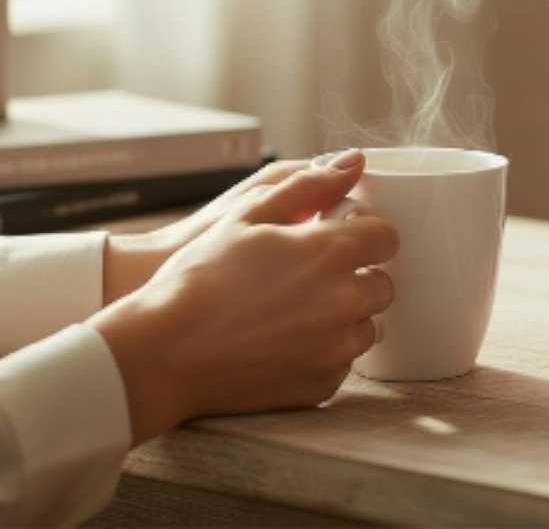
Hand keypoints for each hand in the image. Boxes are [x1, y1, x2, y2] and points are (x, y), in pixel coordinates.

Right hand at [89, 150, 398, 443]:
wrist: (163, 352)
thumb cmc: (199, 278)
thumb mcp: (247, 215)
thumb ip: (310, 186)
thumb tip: (354, 163)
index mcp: (331, 254)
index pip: (386, 238)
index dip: (364, 234)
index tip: (340, 238)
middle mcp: (344, 301)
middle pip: (383, 285)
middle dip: (358, 276)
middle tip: (313, 276)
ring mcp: (335, 348)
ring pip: (367, 327)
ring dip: (345, 316)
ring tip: (296, 311)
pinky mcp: (321, 385)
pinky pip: (342, 363)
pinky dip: (324, 352)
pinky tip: (285, 342)